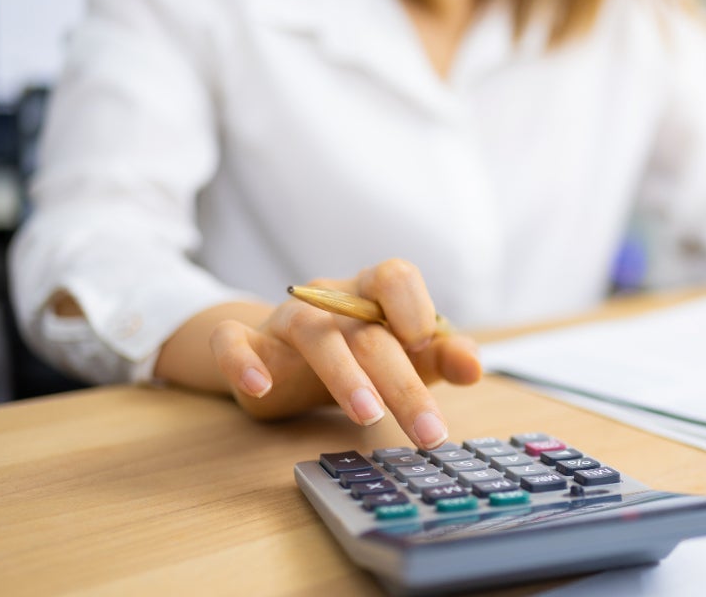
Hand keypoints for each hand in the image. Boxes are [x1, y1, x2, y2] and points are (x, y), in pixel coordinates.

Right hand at [208, 259, 481, 447]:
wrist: (284, 361)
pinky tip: (260, 388)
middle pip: (367, 331)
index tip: (426, 345)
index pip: (395, 276)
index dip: (414, 306)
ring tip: (367, 415)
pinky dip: (243, 362)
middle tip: (427, 429)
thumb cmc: (358, 354)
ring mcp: (285, 319)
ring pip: (313, 335)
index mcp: (371, 292)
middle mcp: (329, 299)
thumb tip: (473, 366)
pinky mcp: (246, 343)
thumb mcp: (406, 356)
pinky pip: (233, 343)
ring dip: (343, 375)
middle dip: (402, 382)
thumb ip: (441, 357)